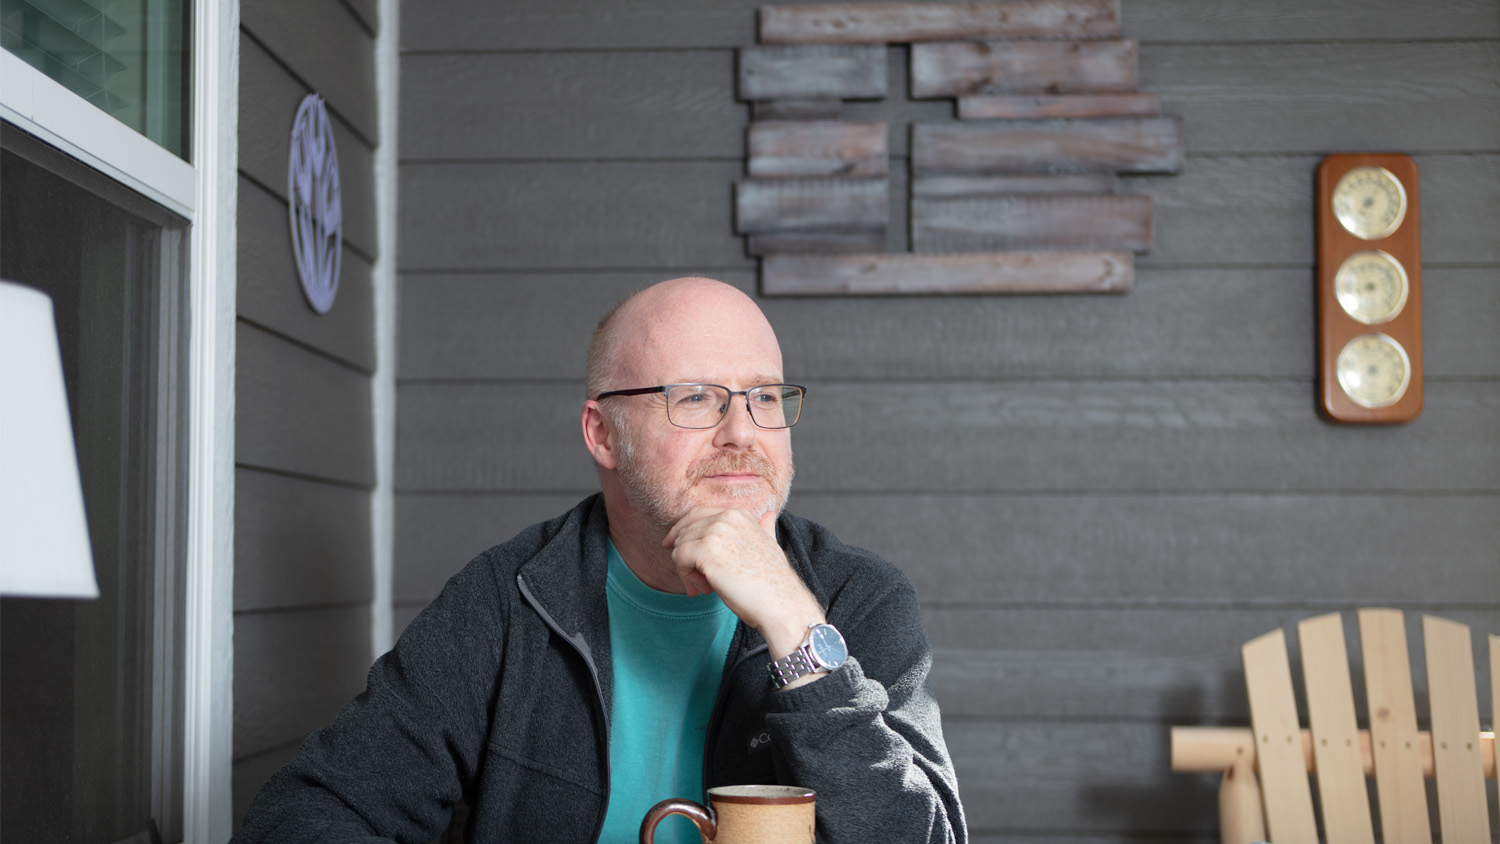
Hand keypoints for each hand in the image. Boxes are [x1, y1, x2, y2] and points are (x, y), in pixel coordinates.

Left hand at [662, 507, 824, 659]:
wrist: (780, 603)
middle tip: (694, 580)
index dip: (684, 534)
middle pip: (684, 530)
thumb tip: (768, 516)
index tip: (679, 552)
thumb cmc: (774, 582)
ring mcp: (715, 531)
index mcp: (739, 514)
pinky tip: (704, 589)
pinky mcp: (705, 550)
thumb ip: (764, 528)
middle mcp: (726, 517)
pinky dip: (685, 577)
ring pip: (680, 546)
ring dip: (687, 570)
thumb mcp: (770, 545)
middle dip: (683, 554)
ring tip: (704, 588)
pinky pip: (678, 559)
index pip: (696, 515)